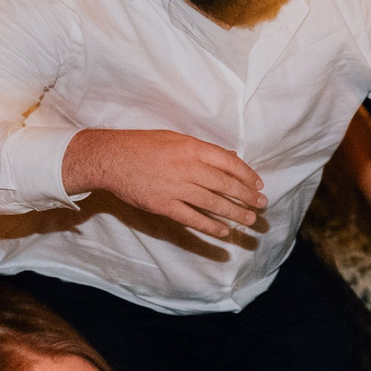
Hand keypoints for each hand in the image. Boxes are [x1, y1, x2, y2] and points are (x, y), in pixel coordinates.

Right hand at [63, 128, 264, 240]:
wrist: (108, 158)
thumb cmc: (141, 145)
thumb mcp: (173, 138)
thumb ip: (202, 150)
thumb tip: (230, 158)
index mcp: (190, 147)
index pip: (228, 163)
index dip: (247, 175)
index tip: (258, 184)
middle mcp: (186, 167)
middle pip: (225, 184)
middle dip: (247, 196)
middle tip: (262, 204)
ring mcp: (175, 187)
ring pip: (213, 203)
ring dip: (235, 213)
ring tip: (250, 220)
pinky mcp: (164, 205)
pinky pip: (193, 219)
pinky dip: (211, 226)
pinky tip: (224, 231)